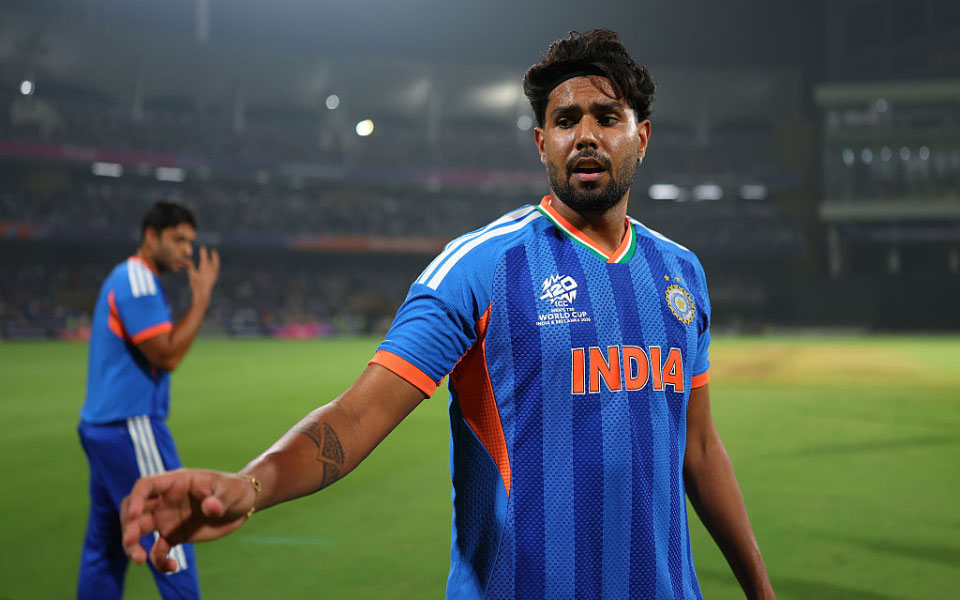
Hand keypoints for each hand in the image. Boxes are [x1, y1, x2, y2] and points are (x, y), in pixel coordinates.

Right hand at [120, 469, 255, 571]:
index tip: (135, 515)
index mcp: (176, 482)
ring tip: (139, 559)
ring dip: (132, 545)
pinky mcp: (174, 536)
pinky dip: (159, 560)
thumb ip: (219, 499)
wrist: (243, 505)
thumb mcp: (231, 491)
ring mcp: (167, 518)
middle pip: (134, 509)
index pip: (145, 486)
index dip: (136, 499)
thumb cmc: (235, 490)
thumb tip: (210, 508)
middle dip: (128, 525)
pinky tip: (173, 567)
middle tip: (131, 541)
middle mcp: (165, 500)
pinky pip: (158, 550)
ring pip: (139, 530)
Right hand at [186, 246, 219, 302]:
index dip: (203, 252)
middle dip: (213, 255)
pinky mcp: (215, 278)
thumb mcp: (192, 275)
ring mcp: (214, 274)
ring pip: (216, 264)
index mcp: (205, 268)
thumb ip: (190, 266)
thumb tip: (186, 259)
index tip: (203, 247)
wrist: (202, 294)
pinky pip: (216, 269)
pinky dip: (216, 265)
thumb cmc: (196, 285)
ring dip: (216, 259)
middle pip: (213, 260)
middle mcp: (211, 270)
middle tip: (213, 250)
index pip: (204, 258)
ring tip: (215, 256)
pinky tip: (214, 265)